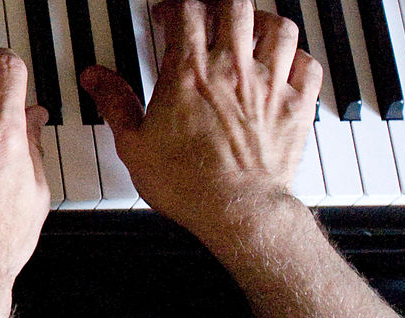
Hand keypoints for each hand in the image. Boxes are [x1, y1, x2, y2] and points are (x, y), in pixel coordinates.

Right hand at [81, 0, 319, 241]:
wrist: (238, 209)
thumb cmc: (187, 182)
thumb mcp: (133, 144)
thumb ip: (115, 103)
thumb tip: (95, 78)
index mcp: (189, 74)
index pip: (186, 12)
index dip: (174, 6)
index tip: (167, 15)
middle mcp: (233, 69)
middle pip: (235, 7)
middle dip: (219, 4)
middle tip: (208, 13)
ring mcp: (271, 84)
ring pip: (279, 26)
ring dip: (263, 21)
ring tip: (250, 29)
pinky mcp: (298, 106)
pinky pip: (308, 64)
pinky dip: (297, 57)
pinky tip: (285, 63)